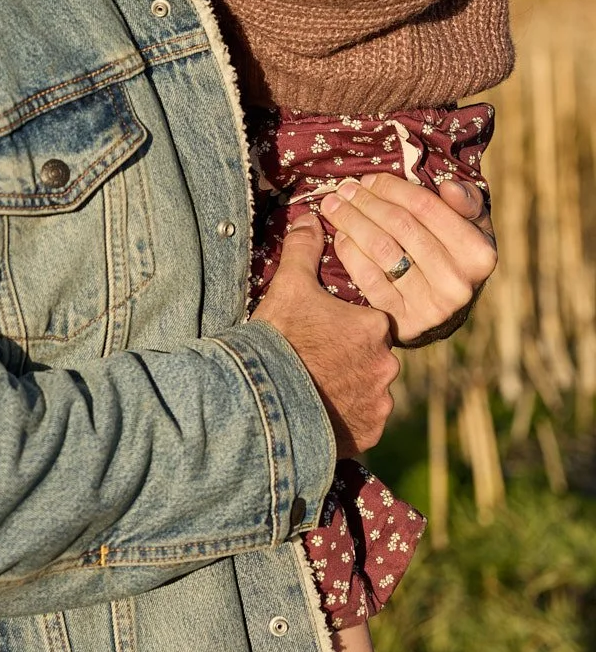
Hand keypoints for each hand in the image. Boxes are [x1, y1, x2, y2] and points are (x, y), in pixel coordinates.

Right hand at [251, 214, 398, 456]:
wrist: (266, 398)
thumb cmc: (280, 337)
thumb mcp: (289, 285)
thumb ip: (304, 249)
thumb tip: (309, 218)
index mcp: (374, 326)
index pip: (371, 322)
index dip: (345, 325)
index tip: (322, 331)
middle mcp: (386, 365)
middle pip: (372, 356)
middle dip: (351, 358)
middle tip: (317, 359)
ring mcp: (379, 403)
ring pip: (370, 390)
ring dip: (350, 388)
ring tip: (316, 387)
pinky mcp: (369, 433)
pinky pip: (363, 422)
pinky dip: (347, 418)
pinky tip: (321, 412)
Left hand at [320, 173, 497, 346]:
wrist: (445, 305)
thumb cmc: (454, 250)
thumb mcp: (471, 224)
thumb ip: (467, 201)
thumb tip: (449, 186)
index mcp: (478, 253)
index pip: (425, 206)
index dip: (391, 188)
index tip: (369, 179)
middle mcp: (458, 283)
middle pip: (400, 226)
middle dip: (366, 201)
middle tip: (345, 189)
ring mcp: (431, 306)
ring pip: (381, 250)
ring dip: (351, 222)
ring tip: (334, 206)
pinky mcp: (405, 322)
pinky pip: (368, 279)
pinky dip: (349, 252)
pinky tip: (341, 236)